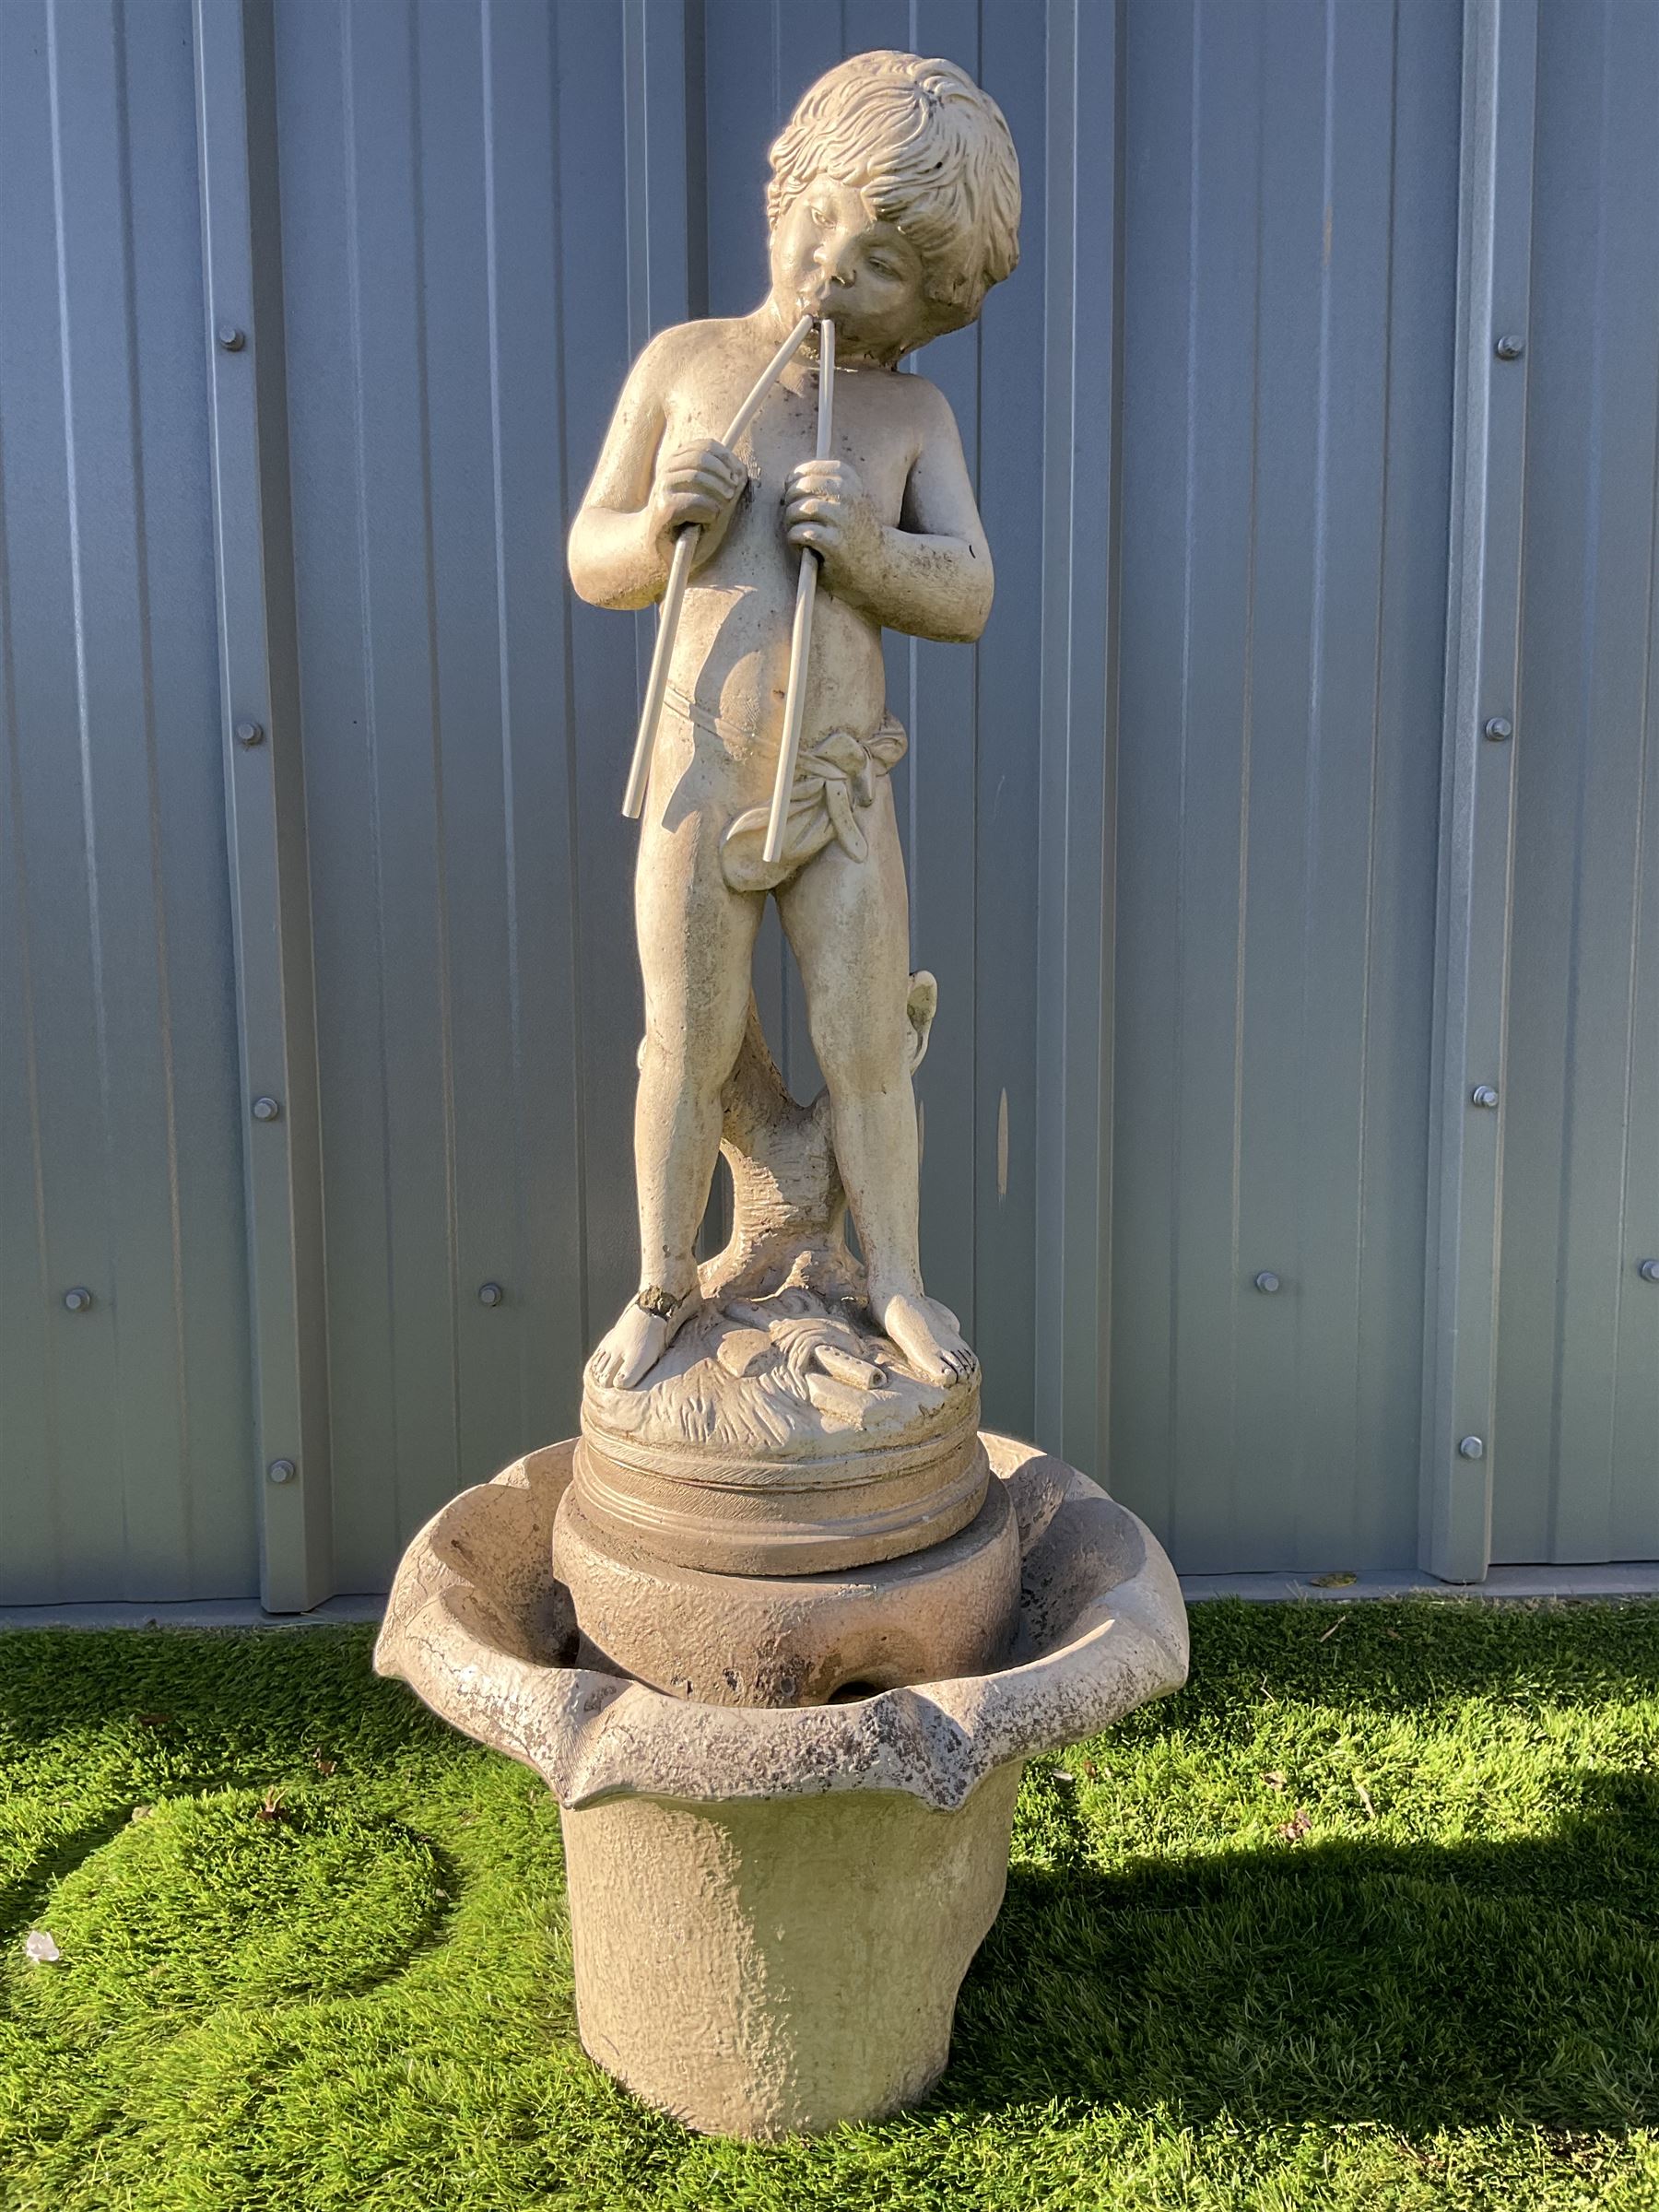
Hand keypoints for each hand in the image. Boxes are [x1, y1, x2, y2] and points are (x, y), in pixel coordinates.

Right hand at [648, 439, 745, 572]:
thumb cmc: (689, 526)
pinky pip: (693, 502)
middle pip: (701, 458)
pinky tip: (708, 521)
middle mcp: (667, 471)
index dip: (726, 458)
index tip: (738, 475)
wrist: (659, 552)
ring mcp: (662, 489)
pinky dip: (708, 511)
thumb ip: (726, 485)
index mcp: (679, 463)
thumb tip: (741, 470)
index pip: (705, 445)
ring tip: (717, 512)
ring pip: (696, 477)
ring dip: (716, 495)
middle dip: (723, 477)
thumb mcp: (712, 501)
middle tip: (731, 495)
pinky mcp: (663, 509)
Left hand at [783, 459, 879, 592]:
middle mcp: (847, 495)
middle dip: (790, 500)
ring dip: (791, 521)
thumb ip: (823, 485)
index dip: (795, 479)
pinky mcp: (833, 543)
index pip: (810, 469)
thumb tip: (788, 479)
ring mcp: (842, 518)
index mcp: (849, 480)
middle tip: (793, 516)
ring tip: (797, 530)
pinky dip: (794, 539)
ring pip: (800, 509)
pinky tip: (802, 545)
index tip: (794, 492)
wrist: (879, 563)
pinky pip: (801, 532)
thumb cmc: (854, 531)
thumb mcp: (848, 498)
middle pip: (802, 486)